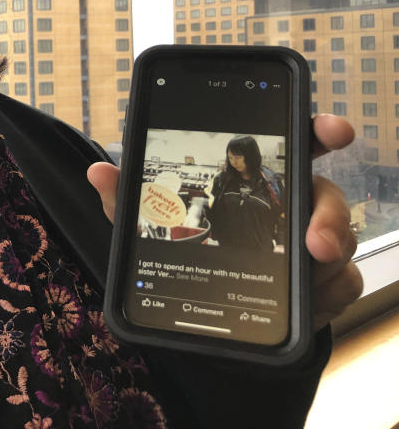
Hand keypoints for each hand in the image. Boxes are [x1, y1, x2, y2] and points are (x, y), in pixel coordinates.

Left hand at [87, 114, 362, 330]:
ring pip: (338, 240)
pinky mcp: (320, 284)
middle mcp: (289, 205)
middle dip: (328, 214)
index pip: (294, 145)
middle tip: (314, 239)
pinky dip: (328, 293)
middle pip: (326, 196)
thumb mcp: (148, 224)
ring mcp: (308, 244)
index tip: (333, 130)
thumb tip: (98, 172)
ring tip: (310, 265)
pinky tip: (310, 300)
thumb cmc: (185, 249)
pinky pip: (342, 284)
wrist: (209, 309)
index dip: (319, 131)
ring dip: (330, 254)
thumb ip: (128, 198)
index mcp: (254, 180)